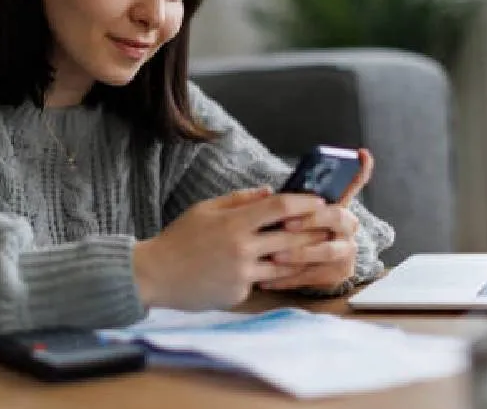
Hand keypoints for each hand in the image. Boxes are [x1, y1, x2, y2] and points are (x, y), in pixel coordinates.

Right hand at [133, 187, 328, 310]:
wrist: (155, 275)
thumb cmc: (179, 239)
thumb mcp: (204, 210)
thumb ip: (238, 200)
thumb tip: (269, 192)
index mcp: (233, 222)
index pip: (279, 207)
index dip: (304, 202)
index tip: (319, 200)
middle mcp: (242, 248)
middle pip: (292, 237)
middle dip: (314, 231)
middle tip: (330, 226)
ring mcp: (242, 273)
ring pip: (285, 264)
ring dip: (302, 257)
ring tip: (317, 250)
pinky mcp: (239, 293)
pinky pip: (262, 281)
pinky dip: (270, 274)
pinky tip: (278, 269)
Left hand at [261, 149, 374, 291]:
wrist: (288, 268)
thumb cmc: (282, 232)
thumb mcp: (279, 214)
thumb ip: (274, 202)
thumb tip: (265, 192)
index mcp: (334, 205)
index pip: (353, 183)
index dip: (360, 170)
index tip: (361, 154)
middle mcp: (346, 226)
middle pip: (338, 217)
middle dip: (312, 220)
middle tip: (287, 224)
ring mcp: (346, 249)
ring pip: (329, 251)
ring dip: (300, 253)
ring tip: (275, 256)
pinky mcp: (340, 272)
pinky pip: (317, 275)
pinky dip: (291, 278)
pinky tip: (268, 280)